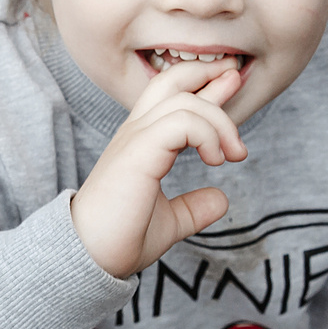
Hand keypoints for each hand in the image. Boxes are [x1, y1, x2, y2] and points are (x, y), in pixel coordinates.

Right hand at [70, 59, 247, 277]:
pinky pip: (182, 123)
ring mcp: (135, 139)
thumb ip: (193, 207)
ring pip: (185, 101)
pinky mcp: (139, 152)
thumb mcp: (169, 220)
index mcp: (141, 142)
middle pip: (172, 80)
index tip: (231, 84)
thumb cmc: (120, 239)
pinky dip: (207, 136)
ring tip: (235, 154)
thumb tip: (221, 199)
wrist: (90, 256)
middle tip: (237, 78)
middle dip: (208, 72)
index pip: (172, 96)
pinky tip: (216, 160)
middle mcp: (135, 133)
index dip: (203, 84)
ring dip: (220, 122)